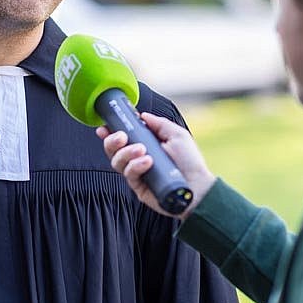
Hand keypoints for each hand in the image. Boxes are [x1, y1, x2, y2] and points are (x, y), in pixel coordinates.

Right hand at [96, 112, 215, 219]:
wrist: (198, 187)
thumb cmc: (190, 162)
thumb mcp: (177, 135)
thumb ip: (159, 124)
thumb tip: (143, 115)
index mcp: (146, 145)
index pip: (123, 138)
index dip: (110, 132)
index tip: (105, 127)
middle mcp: (138, 159)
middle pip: (113, 150)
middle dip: (112, 141)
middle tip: (122, 137)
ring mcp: (137, 173)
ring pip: (117, 162)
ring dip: (126, 153)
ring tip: (142, 150)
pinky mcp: (138, 187)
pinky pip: (129, 175)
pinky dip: (136, 166)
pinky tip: (147, 162)